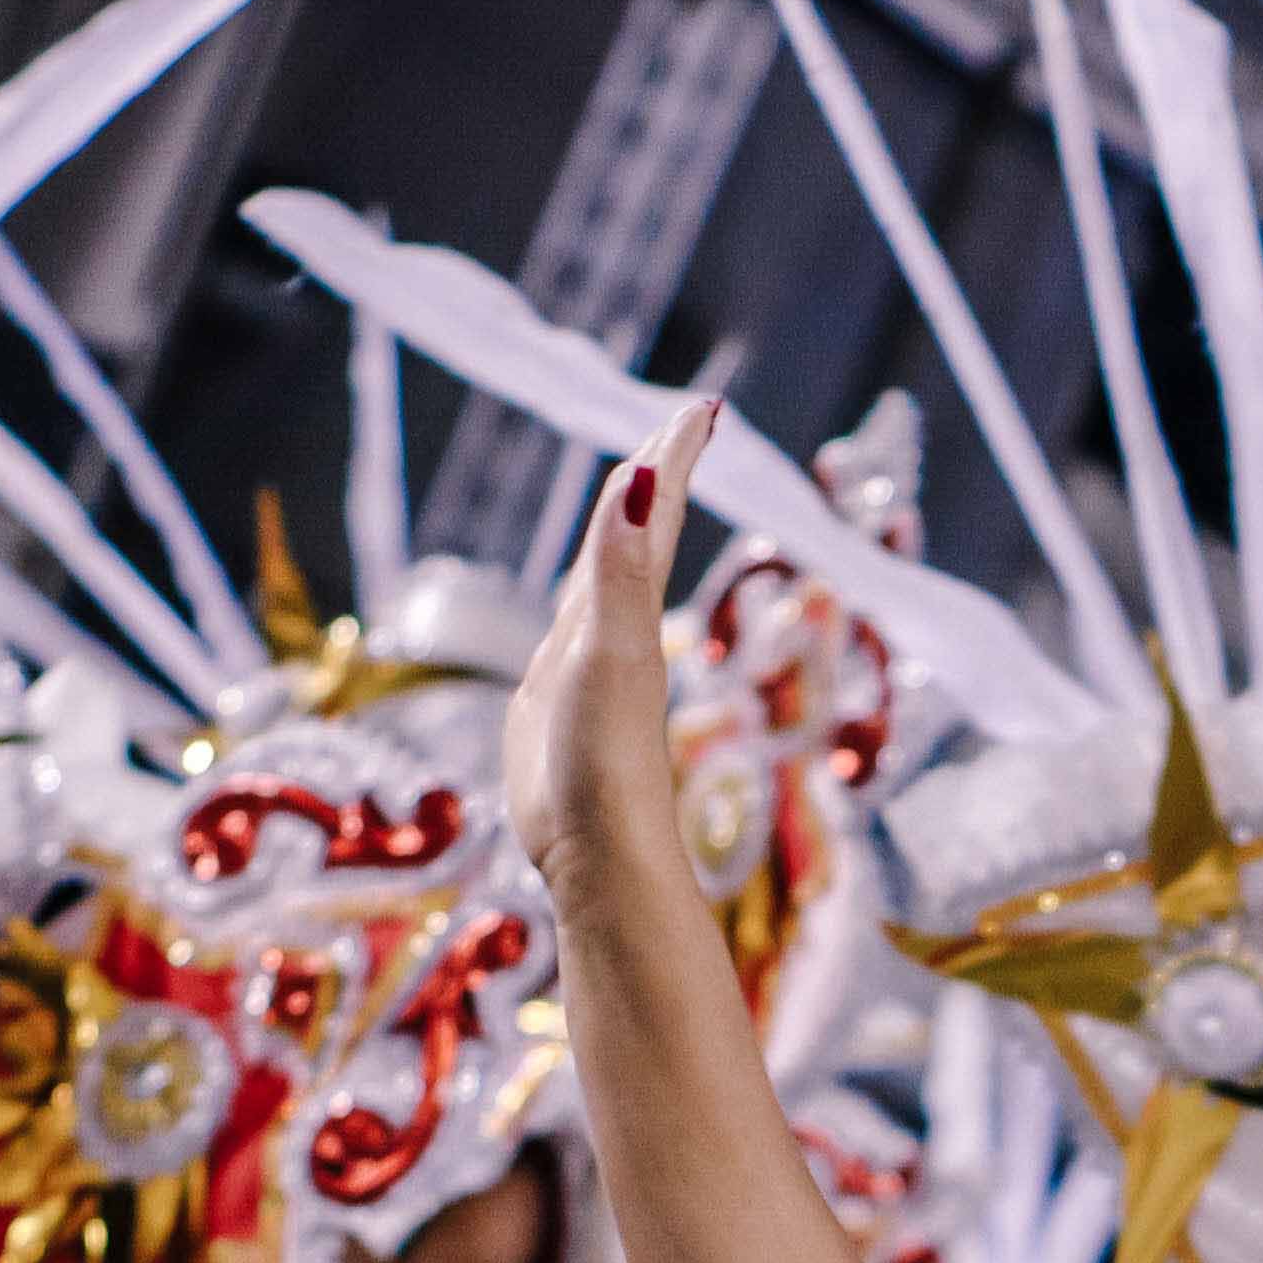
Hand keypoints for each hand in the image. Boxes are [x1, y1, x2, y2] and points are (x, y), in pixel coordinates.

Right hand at [504, 395, 712, 909]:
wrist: (598, 856)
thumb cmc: (604, 762)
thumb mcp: (608, 653)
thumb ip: (620, 569)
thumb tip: (645, 482)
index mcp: (632, 610)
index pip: (653, 514)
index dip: (673, 458)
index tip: (704, 406)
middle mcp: (618, 629)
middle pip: (639, 535)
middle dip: (655, 477)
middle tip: (677, 425)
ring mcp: (590, 665)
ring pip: (609, 579)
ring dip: (622, 532)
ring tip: (634, 494)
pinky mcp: (557, 703)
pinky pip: (573, 629)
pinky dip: (579, 600)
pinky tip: (578, 605)